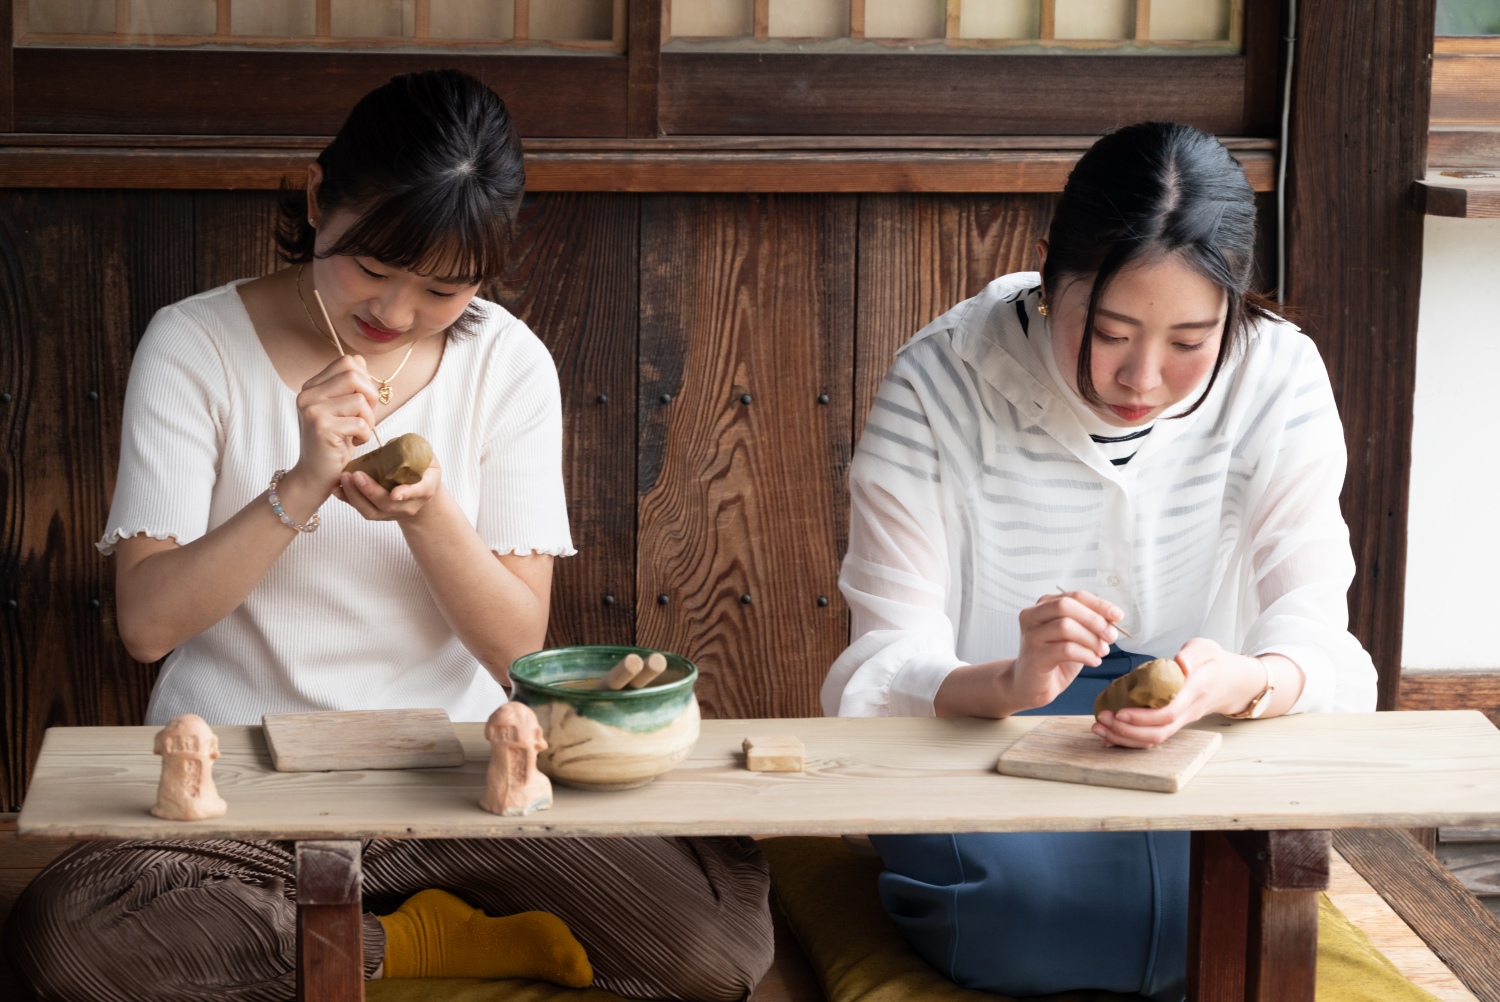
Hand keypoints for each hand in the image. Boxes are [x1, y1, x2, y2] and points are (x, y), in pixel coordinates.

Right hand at [291, 355, 380, 490]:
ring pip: (359, 399)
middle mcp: (308, 394)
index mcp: (312, 386)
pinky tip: (355, 442)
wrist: (314, 475)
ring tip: (359, 431)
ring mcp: (312, 410)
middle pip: (354, 375)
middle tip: (366, 416)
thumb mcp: (340, 409)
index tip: (363, 401)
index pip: (347, 362)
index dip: (365, 379)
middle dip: (370, 396)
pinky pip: (360, 422)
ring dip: (369, 418)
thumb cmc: (333, 443)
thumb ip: (347, 386)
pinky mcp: (321, 427)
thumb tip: (361, 361)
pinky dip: (365, 434)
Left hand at [335, 456, 442, 521]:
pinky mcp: (378, 513)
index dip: (407, 493)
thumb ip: (414, 451)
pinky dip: (347, 500)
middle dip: (370, 491)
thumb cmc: (423, 469)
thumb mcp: (427, 458)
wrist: (421, 491)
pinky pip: (361, 509)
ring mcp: (392, 513)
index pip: (418, 492)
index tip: (395, 493)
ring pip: (372, 512)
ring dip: (355, 496)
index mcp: (425, 489)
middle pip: (388, 504)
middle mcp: (409, 506)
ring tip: (343, 478)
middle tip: (356, 475)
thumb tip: (393, 442)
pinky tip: (336, 489)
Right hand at [1008, 589, 1121, 711]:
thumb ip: (1088, 625)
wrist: (1030, 685)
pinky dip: (1086, 655)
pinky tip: (1093, 661)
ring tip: (1102, 652)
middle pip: (1066, 605)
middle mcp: (1033, 616)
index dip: (1098, 604)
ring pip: (1065, 626)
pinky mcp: (1035, 656)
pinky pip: (1065, 650)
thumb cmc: (1054, 659)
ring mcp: (1031, 635)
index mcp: (1043, 606)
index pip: (1074, 596)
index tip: (1118, 615)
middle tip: (1111, 636)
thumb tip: (1113, 619)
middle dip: (1094, 619)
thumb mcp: (1074, 637)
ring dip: (1091, 639)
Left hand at [1093, 638, 1272, 747]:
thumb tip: (1180, 664)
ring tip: (1099, 728)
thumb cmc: (1215, 662)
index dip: (1142, 717)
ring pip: (1154, 739)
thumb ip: (1194, 654)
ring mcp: (1182, 721)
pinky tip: (1109, 735)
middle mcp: (1187, 712)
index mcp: (1194, 692)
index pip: (1168, 712)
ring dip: (1125, 738)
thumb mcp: (1208, 648)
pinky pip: (1153, 737)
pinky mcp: (1175, 723)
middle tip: (1101, 720)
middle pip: (1158, 732)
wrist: (1233, 682)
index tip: (1118, 712)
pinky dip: (1130, 739)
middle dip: (1126, 731)